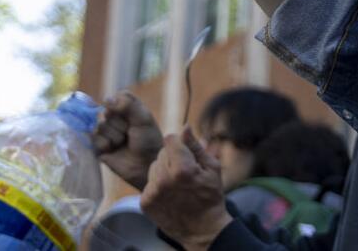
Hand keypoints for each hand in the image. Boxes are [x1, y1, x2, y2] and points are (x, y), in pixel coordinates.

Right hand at [92, 90, 162, 190]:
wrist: (146, 166)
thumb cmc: (148, 140)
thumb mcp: (143, 119)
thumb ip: (127, 105)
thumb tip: (106, 99)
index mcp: (126, 106)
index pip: (115, 98)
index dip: (121, 108)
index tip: (133, 118)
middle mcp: (114, 117)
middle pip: (106, 112)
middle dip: (120, 125)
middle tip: (129, 134)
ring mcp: (105, 131)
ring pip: (100, 126)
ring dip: (114, 136)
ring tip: (123, 143)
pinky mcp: (98, 145)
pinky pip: (94, 138)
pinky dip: (104, 144)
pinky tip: (112, 149)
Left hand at [139, 127, 231, 250]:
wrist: (202, 229)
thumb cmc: (210, 196)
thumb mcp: (212, 168)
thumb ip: (196, 146)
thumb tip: (185, 127)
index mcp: (182, 168)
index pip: (170, 139)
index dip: (179, 144)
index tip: (185, 154)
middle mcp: (164, 179)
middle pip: (161, 153)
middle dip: (172, 158)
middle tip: (185, 173)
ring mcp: (153, 192)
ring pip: (153, 167)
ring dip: (163, 171)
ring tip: (177, 184)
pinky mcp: (145, 202)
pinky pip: (149, 182)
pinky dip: (157, 185)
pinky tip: (169, 194)